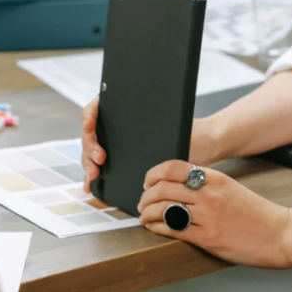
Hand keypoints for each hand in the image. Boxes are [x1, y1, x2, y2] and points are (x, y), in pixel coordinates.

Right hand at [80, 99, 223, 191]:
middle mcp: (118, 126)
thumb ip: (163, 129)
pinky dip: (92, 177)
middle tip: (100, 158)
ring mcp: (117, 145)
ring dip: (88, 163)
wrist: (203, 146)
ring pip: (92, 152)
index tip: (89, 125)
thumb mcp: (179, 127)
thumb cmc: (193, 132)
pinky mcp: (121, 163)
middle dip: (90, 146)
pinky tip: (90, 185)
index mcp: (128, 110)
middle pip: (91, 133)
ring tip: (94, 175)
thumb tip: (145, 133)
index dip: (89, 114)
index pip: (98, 106)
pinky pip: (100, 168)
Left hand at [137, 160, 291, 267]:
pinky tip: (154, 227)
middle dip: (146, 196)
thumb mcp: (231, 189)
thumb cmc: (257, 214)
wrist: (281, 234)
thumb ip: (206, 185)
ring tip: (145, 216)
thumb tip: (178, 185)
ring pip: (163, 207)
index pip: (173, 167)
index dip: (153, 174)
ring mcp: (208, 216)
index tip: (147, 182)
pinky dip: (157, 227)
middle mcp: (209, 194)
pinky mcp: (208, 238)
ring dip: (147, 212)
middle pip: (163, 187)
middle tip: (142, 203)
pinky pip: (172, 229)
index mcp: (215, 178)